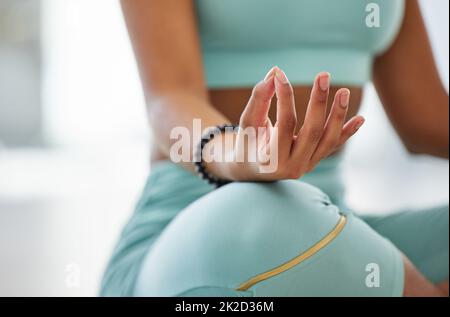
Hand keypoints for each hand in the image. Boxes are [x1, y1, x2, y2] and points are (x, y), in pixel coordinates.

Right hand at [205, 67, 364, 180]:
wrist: (252, 170)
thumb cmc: (247, 143)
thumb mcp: (247, 123)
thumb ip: (258, 100)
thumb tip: (274, 73)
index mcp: (271, 159)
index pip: (285, 123)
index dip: (285, 97)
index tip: (280, 74)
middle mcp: (293, 166)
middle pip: (313, 131)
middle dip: (319, 102)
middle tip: (324, 75)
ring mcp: (307, 166)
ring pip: (328, 140)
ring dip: (338, 115)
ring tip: (345, 91)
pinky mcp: (314, 160)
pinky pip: (333, 146)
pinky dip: (347, 132)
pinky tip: (361, 119)